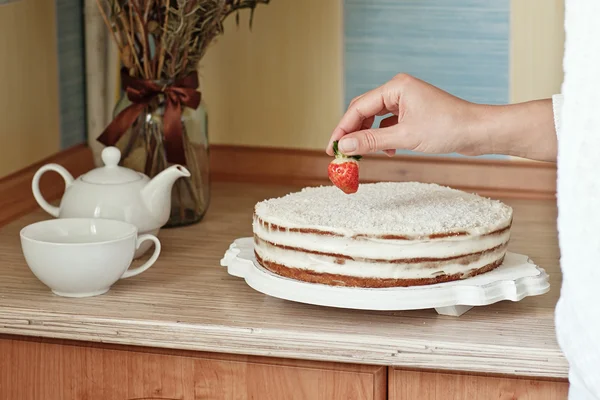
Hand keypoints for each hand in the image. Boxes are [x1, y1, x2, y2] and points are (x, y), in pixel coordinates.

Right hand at [326, 73, 484, 156]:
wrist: (478, 131)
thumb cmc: (448, 128)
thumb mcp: (405, 137)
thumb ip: (371, 141)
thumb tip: (344, 146)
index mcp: (396, 87)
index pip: (359, 107)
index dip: (342, 128)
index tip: (332, 148)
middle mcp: (399, 90)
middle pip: (364, 111)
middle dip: (352, 132)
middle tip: (340, 153)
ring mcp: (406, 101)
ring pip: (375, 119)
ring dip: (367, 136)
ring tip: (361, 154)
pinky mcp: (413, 113)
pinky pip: (388, 124)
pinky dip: (383, 138)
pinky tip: (387, 151)